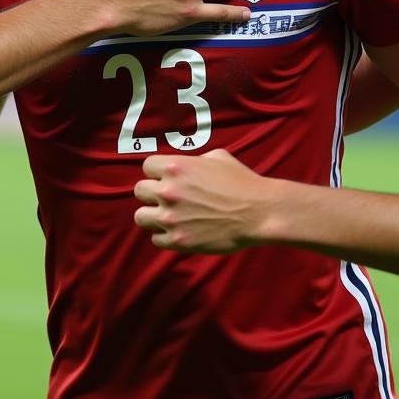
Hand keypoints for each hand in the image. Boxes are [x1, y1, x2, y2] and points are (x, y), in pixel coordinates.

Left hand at [133, 148, 274, 253]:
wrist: (258, 212)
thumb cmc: (241, 181)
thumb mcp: (217, 157)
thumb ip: (195, 161)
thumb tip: (187, 165)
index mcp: (176, 167)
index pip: (147, 166)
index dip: (158, 172)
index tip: (167, 178)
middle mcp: (168, 191)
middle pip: (139, 191)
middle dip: (152, 193)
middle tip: (167, 198)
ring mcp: (170, 218)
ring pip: (140, 217)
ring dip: (153, 216)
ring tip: (167, 217)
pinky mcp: (178, 241)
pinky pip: (156, 239)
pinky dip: (165, 236)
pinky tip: (179, 231)